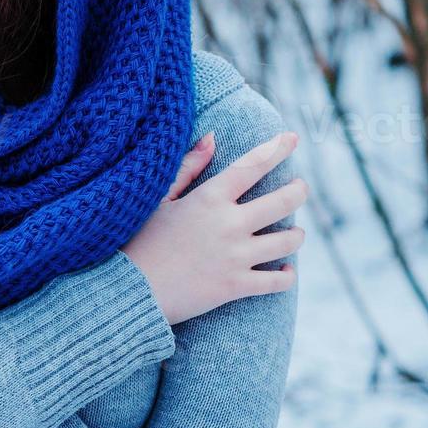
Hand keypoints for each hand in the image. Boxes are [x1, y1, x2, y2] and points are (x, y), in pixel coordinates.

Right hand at [121, 130, 305, 325]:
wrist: (128, 290)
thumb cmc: (139, 241)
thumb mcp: (160, 199)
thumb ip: (189, 167)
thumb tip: (213, 138)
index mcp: (209, 198)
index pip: (252, 166)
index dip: (276, 149)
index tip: (292, 139)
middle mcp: (228, 224)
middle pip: (283, 201)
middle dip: (298, 191)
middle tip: (300, 188)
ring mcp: (235, 257)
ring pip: (287, 242)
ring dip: (296, 235)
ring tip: (295, 232)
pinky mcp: (235, 286)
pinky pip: (277, 282)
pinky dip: (286, 276)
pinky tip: (286, 271)